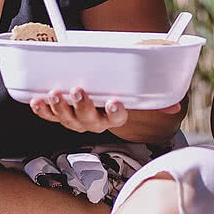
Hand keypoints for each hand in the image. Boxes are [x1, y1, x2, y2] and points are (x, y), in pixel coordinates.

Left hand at [30, 87, 181, 133]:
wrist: (101, 94)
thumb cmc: (119, 90)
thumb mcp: (137, 94)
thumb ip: (155, 98)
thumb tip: (176, 105)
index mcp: (115, 117)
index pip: (118, 119)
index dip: (116, 112)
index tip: (115, 101)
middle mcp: (95, 123)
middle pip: (89, 120)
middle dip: (82, 107)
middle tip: (78, 90)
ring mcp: (76, 120)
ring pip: (67, 120)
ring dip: (60, 108)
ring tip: (56, 93)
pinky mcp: (59, 115)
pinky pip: (49, 117)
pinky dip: (42, 110)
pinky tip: (37, 101)